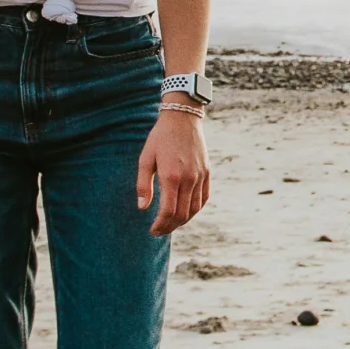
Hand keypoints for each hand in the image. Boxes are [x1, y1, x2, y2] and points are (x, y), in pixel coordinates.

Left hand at [137, 103, 210, 234]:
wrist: (183, 118)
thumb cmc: (160, 138)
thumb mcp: (146, 159)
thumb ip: (143, 185)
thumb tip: (142, 208)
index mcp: (171, 176)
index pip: (168, 211)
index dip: (160, 225)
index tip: (152, 230)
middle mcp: (188, 179)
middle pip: (182, 214)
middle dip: (170, 226)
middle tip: (159, 231)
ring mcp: (200, 176)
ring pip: (194, 209)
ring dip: (183, 221)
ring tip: (171, 224)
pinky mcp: (207, 172)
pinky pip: (204, 198)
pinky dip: (195, 209)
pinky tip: (186, 212)